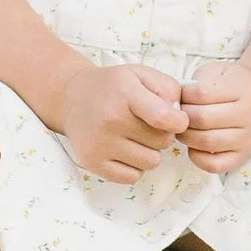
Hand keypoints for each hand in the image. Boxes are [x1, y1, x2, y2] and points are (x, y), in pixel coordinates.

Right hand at [63, 61, 184, 182]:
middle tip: (148, 124)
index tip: (177, 120)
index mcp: (125, 93)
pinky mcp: (93, 163)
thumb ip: (167, 88)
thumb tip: (179, 114)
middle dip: (162, 134)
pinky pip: (132, 177)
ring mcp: (100, 144)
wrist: (71, 98)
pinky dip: (134, 166)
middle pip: (162, 142)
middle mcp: (111, 120)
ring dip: (150, 151)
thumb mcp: (140, 74)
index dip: (179, 122)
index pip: (163, 118)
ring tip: (136, 137)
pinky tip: (125, 150)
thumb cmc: (113, 87)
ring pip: (151, 162)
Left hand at [178, 57, 250, 174]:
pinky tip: (193, 146)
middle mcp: (249, 113)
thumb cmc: (229, 85)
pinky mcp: (242, 155)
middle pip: (203, 119)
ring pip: (207, 141)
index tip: (179, 96)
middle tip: (176, 115)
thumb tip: (174, 103)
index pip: (202, 93)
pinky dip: (197, 158)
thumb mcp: (216, 71)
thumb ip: (197, 82)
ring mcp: (247, 136)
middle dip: (182, 117)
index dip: (183, 95)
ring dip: (186, 136)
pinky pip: (215, 164)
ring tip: (183, 128)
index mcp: (242, 87)